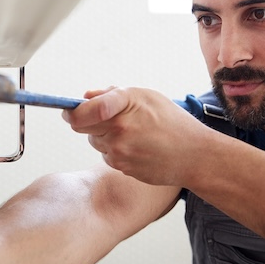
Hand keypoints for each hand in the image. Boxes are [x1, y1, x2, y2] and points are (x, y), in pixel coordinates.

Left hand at [62, 87, 209, 186]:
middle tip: (109, 117)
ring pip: (94, 141)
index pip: (84, 110)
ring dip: (104, 135)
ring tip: (133, 132)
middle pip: (81, 126)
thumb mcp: (146, 96)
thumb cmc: (173, 122)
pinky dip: (115, 150)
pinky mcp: (121, 167)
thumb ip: (111, 95)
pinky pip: (107, 155)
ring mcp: (119, 151)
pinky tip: (137, 146)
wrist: (195, 155)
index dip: (72, 110)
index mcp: (124, 104)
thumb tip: (85, 97)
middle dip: (88, 120)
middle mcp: (119, 129)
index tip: (69, 110)